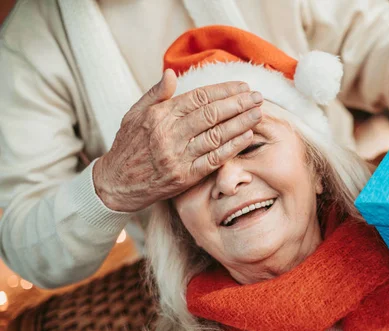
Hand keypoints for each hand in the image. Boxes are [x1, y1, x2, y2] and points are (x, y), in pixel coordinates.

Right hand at [93, 69, 262, 212]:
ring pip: (216, 135)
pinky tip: (247, 136)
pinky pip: (214, 159)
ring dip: (240, 123)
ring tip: (257, 113)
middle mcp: (168, 134)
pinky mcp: (184, 176)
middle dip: (238, 104)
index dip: (223, 90)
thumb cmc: (128, 145)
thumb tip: (172, 73)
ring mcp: (177, 157)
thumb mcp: (135, 114)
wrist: (115, 183)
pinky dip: (232, 147)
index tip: (242, 86)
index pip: (198, 97)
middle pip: (211, 114)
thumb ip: (156, 94)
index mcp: (159, 115)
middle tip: (257, 97)